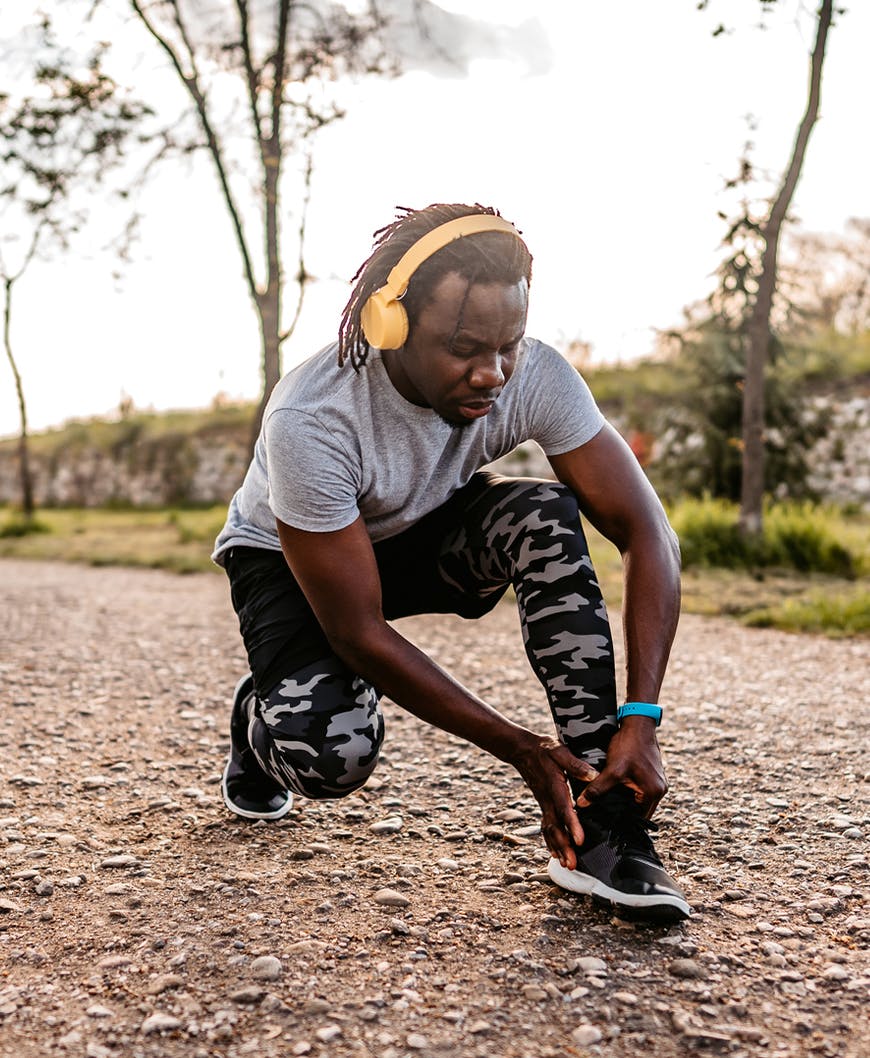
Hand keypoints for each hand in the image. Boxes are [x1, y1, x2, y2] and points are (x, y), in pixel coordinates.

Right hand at [509, 733, 598, 870]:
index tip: (579, 841)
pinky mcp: (542, 805)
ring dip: (558, 849)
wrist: (522, 750)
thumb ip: (576, 764)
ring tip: (567, 865)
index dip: (572, 825)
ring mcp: (543, 804)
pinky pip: (545, 827)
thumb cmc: (544, 749)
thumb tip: (594, 775)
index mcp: (554, 786)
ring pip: (549, 831)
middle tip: (572, 865)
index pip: (563, 809)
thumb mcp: (560, 751)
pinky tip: (555, 854)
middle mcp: (547, 799)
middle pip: (554, 827)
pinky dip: (550, 842)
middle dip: (564, 847)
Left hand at [576, 715, 666, 818]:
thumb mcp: (612, 769)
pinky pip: (641, 791)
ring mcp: (658, 783)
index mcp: (653, 793)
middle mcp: (659, 791)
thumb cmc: (629, 745)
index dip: (621, 821)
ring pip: (639, 801)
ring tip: (609, 803)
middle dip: (623, 813)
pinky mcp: (653, 776)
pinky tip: (616, 790)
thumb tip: (581, 804)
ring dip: (626, 802)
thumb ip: (597, 789)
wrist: (638, 724)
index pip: (637, 818)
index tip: (606, 823)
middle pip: (639, 811)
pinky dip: (630, 793)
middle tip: (605, 815)